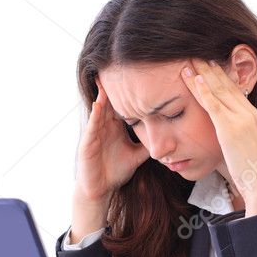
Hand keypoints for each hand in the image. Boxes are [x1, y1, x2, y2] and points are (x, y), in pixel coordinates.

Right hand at [74, 78, 151, 201]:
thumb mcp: (137, 155)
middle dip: (111, 86)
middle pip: (109, 102)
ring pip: (99, 111)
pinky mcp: (87, 145)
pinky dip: (94, 115)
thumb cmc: (115, 171)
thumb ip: (149, 145)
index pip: (121, 105)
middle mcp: (103, 127)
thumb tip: (168, 138)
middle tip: (115, 66)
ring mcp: (94, 134)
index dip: (126, 91)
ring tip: (104, 78)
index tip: (134, 75)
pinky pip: (91, 127)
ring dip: (102, 95)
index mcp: (115, 128)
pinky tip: (98, 104)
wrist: (101, 190)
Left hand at [181, 59, 256, 213]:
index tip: (211, 64)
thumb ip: (239, 137)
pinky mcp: (230, 128)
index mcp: (254, 117)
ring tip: (189, 61)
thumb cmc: (255, 172)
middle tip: (197, 54)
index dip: (222, 76)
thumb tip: (229, 137)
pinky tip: (193, 79)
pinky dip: (203, 90)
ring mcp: (240, 119)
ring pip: (218, 90)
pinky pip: (213, 104)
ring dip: (202, 74)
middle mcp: (249, 113)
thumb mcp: (249, 148)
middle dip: (210, 69)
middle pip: (227, 85)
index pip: (236, 91)